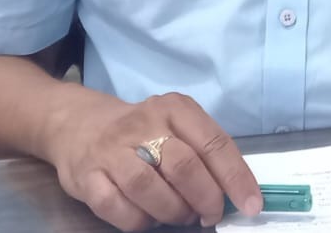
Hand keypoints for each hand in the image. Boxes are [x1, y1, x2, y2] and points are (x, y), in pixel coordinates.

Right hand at [42, 88, 261, 230]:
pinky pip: (117, 208)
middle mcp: (143, 124)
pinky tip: (148, 217)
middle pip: (184, 167)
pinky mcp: (87, 176)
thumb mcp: (176, 126)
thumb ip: (203, 152)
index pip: (213, 143)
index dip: (236, 178)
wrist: (79, 125)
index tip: (251, 205)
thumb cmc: (142, 131)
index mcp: (174, 108)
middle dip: (206, 199)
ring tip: (181, 216)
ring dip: (174, 212)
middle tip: (210, 214)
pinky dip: (139, 221)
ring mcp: (111, 150)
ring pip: (149, 188)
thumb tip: (235, 193)